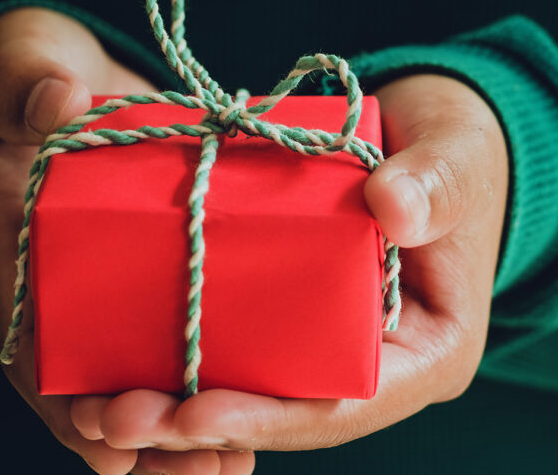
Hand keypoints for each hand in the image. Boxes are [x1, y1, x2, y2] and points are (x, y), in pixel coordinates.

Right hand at [0, 7, 256, 473]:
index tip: (109, 447)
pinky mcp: (153, 281)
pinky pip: (174, 345)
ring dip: (182, 433)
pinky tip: (250, 427)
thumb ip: (24, 83)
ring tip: (234, 469)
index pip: (30, 350)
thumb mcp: (17, 69)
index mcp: (14, 261)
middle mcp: (59, 297)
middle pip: (91, 389)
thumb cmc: (24, 78)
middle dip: (144, 439)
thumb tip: (56, 101)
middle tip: (208, 470)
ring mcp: (107, 296)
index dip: (65, 405)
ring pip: (137, 381)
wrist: (52, 81)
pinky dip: (205, 386)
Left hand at [70, 74, 508, 470]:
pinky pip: (238, 342)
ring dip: (176, 402)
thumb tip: (392, 206)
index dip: (270, 416)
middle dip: (200, 422)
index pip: (345, 406)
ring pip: (251, 387)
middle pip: (283, 413)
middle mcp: (375, 365)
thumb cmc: (459, 149)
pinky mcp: (293, 313)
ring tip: (98, 408)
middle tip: (115, 419)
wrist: (430, 134)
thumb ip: (436, 183)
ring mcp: (330, 343)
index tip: (195, 412)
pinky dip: (183, 352)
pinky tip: (119, 355)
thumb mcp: (458, 158)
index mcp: (427, 354)